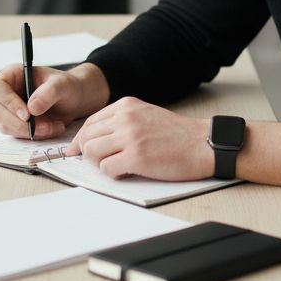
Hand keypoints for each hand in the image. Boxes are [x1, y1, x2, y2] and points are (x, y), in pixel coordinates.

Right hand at [0, 63, 105, 139]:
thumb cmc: (66, 86)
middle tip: (45, 127)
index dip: (8, 102)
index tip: (27, 115)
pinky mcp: (14, 124)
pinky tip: (51, 129)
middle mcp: (6, 92)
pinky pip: (17, 134)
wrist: (73, 100)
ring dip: (30, 131)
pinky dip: (34, 135)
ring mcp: (8, 109)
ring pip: (6, 126)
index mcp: (12, 75)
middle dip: (22, 124)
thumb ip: (48, 92)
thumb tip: (32, 108)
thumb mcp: (62, 84)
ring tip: (54, 126)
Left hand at [66, 97, 213, 180]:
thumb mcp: (146, 115)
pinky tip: (127, 171)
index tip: (76, 150)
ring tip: (116, 165)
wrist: (204, 144)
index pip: (90, 122)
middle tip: (99, 162)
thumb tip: (94, 138)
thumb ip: (122, 121)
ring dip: (100, 163)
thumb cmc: (178, 134)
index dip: (81, 139)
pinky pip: (107, 169)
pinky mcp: (136, 157)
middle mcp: (125, 118)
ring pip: (91, 152)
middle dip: (87, 153)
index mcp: (126, 106)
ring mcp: (130, 137)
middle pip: (86, 137)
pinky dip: (113, 174)